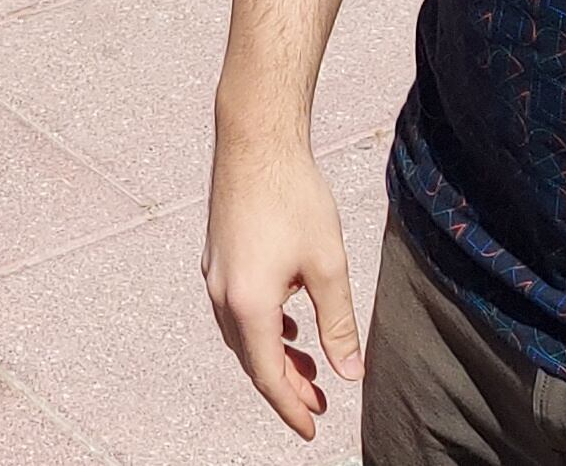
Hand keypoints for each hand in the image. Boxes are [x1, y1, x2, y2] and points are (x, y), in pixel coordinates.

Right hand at [202, 133, 359, 439]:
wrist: (255, 139)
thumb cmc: (293, 197)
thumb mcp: (328, 265)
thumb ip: (339, 324)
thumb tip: (351, 371)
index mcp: (249, 305)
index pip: (269, 376)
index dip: (292, 407)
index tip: (315, 427)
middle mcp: (222, 295)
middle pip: (252, 360)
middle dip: (286, 386)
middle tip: (319, 403)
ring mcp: (215, 275)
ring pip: (242, 336)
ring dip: (274, 356)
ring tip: (310, 365)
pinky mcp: (218, 256)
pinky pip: (236, 310)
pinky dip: (262, 328)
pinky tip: (288, 320)